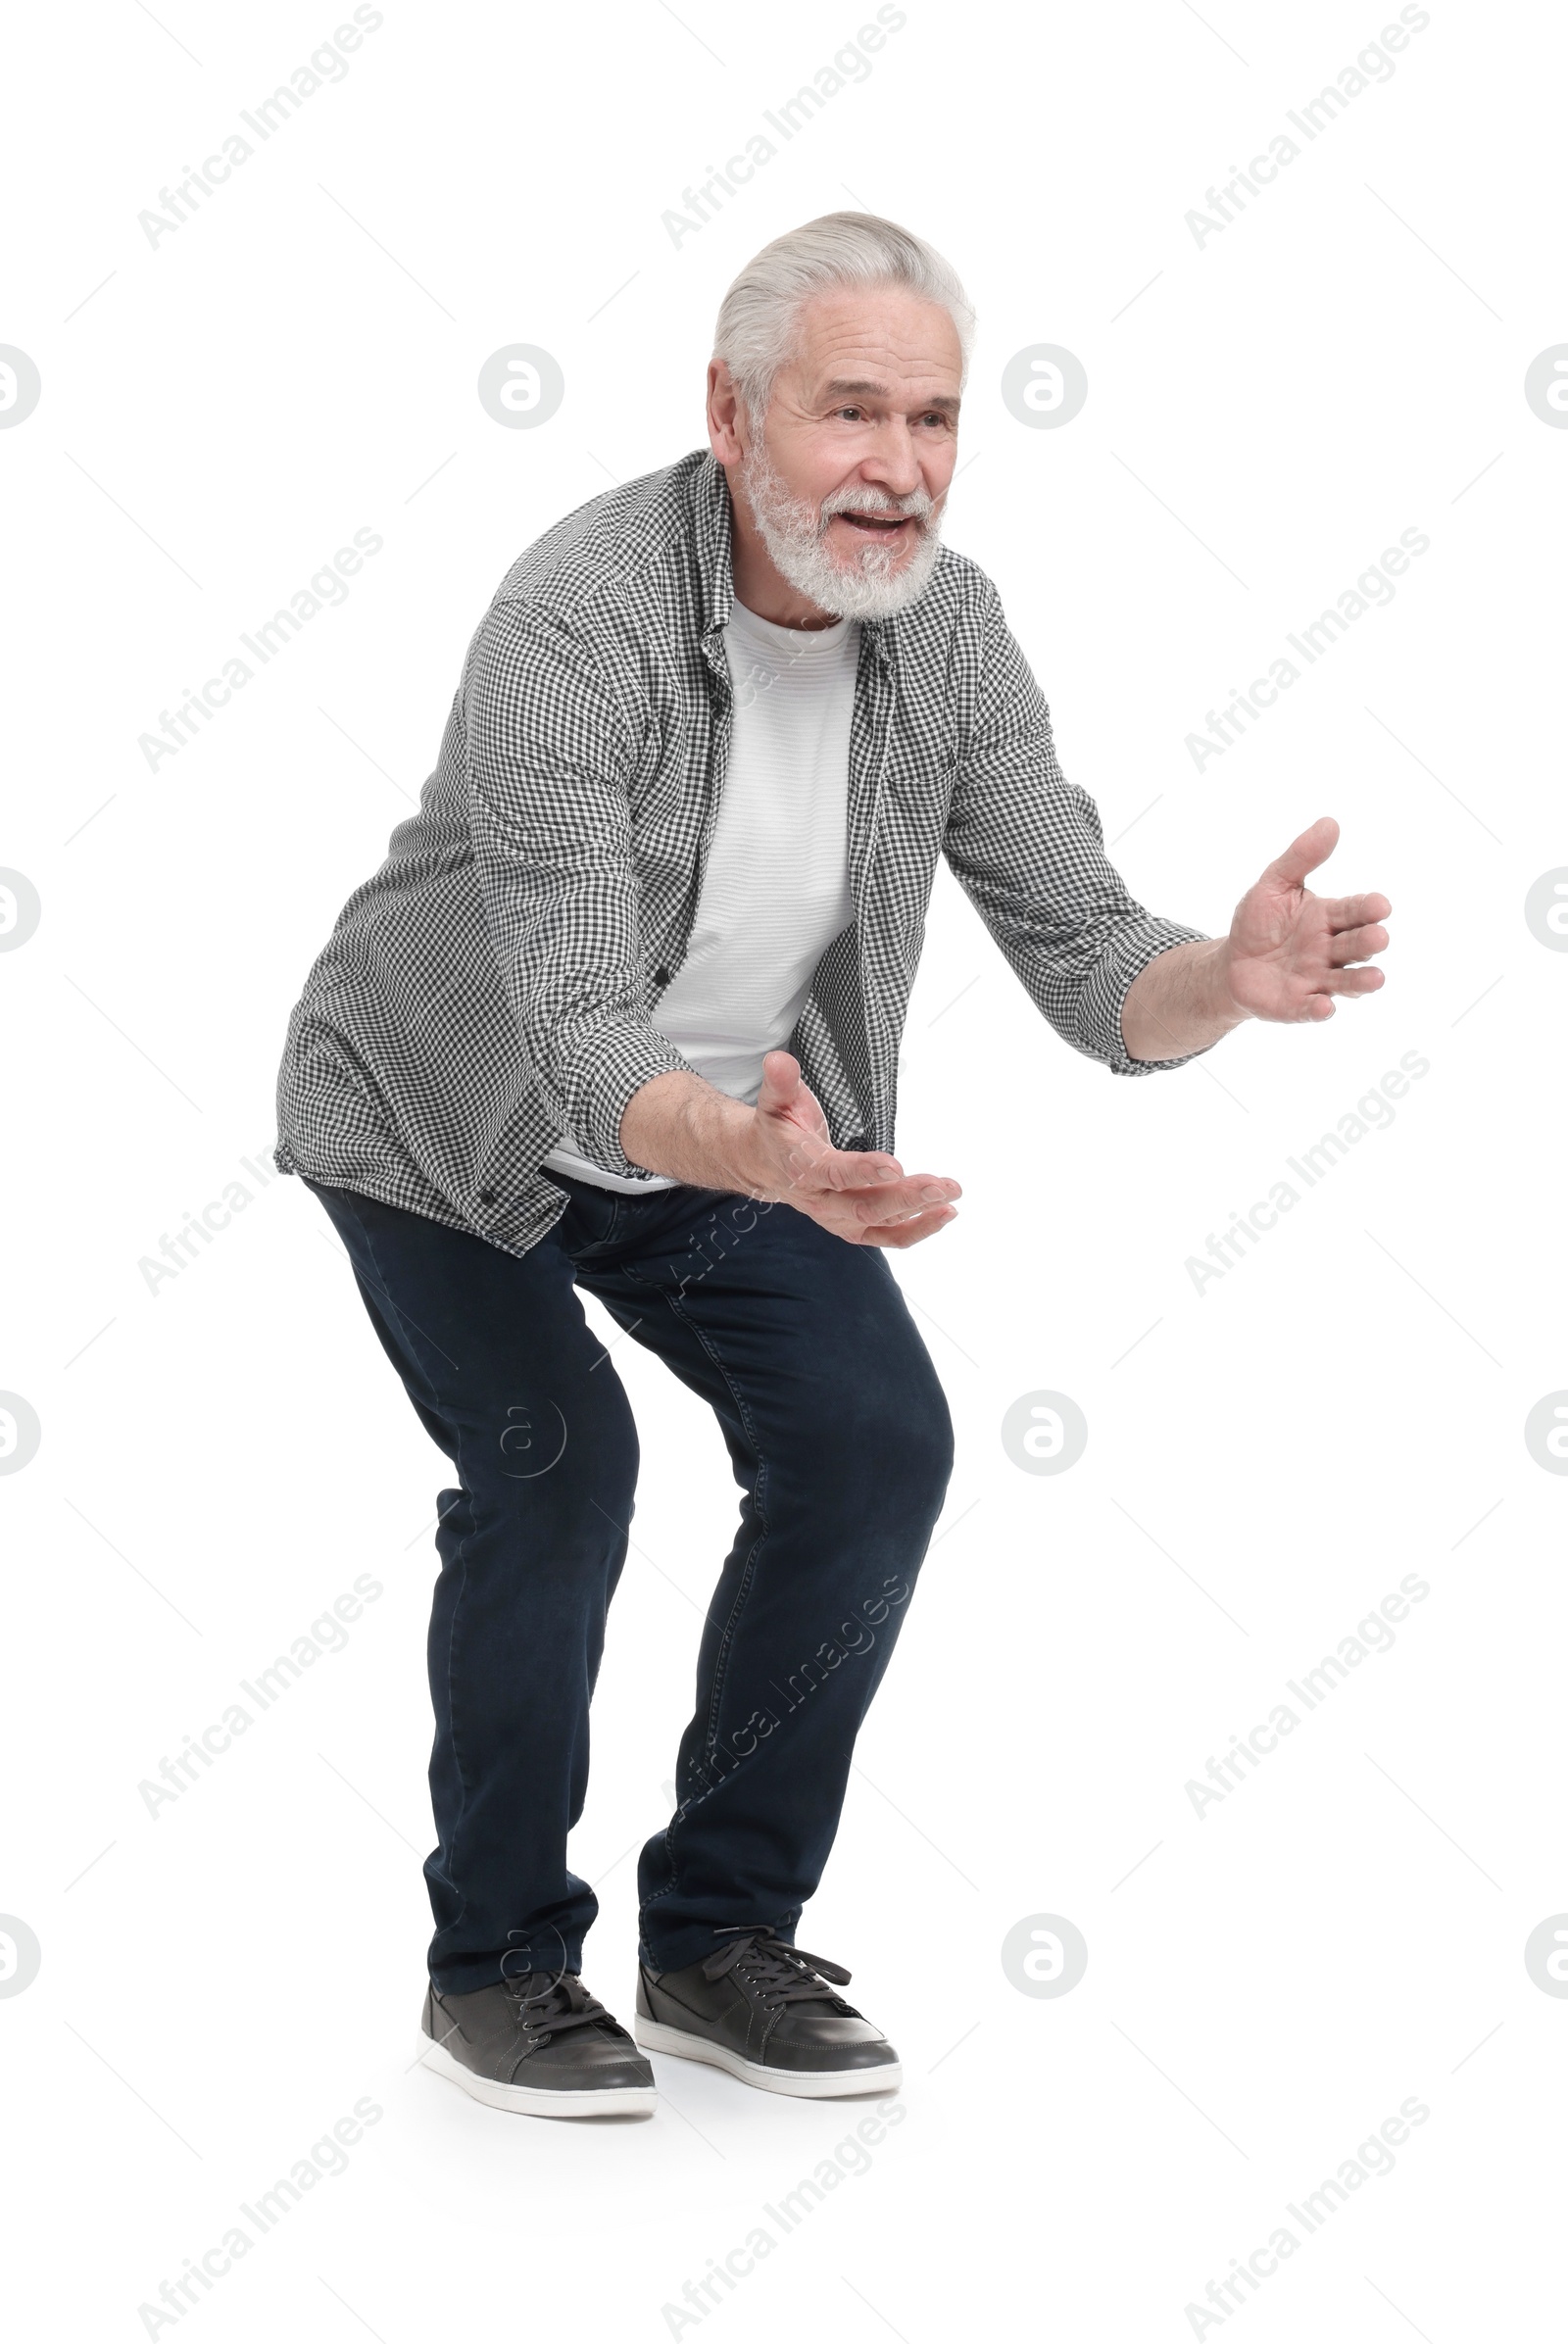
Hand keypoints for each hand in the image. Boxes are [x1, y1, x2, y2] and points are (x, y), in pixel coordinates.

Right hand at [739, 1051, 960, 1248]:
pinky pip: (886, 1236)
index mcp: (801, 1167)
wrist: (765, 1164)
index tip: (895, 1166)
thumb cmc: (779, 1129)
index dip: (863, 1171)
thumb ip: (781, 1082)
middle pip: (863, 1204)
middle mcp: (820, 1199)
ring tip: (950, 1196)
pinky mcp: (853, 1225)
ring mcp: (837, 1217)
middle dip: (904, 1197)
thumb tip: (779, 1060)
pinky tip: (944, 1213)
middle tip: (939, 1185)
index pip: (833, 1173)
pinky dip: (917, 1230)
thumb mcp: (776, 1101)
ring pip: (880, 1221)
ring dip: (918, 1212)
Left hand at [1221, 815, 1390, 1023]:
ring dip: (1361, 981)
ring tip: (1376, 979)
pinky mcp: (1299, 1005)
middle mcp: (1330, 950)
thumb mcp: (1274, 884)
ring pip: (1346, 981)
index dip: (1368, 909)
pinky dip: (1320, 1009)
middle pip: (1355, 945)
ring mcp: (1317, 979)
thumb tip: (1330, 823)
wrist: (1232, 963)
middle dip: (1368, 942)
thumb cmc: (1260, 922)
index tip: (1381, 905)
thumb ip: (1301, 857)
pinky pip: (1312, 1009)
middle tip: (1378, 937)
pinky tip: (1325, 1007)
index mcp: (1328, 917)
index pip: (1353, 911)